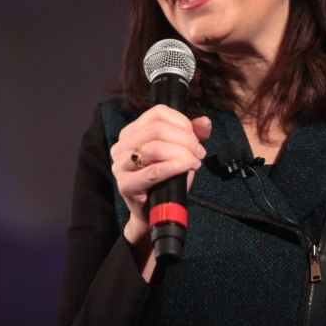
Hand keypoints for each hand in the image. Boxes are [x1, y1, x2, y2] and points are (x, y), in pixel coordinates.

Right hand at [110, 105, 210, 260]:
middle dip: (185, 139)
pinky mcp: (125, 184)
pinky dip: (174, 167)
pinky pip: (154, 171)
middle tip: (198, 152)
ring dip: (182, 153)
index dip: (182, 122)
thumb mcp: (181, 152)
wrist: (154, 213)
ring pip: (155, 148)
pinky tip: (187, 167)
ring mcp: (120, 165)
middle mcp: (122, 145)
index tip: (195, 137)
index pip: (158, 113)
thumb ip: (193, 135)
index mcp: (132, 132)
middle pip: (157, 129)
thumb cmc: (166, 180)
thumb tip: (205, 122)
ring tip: (194, 161)